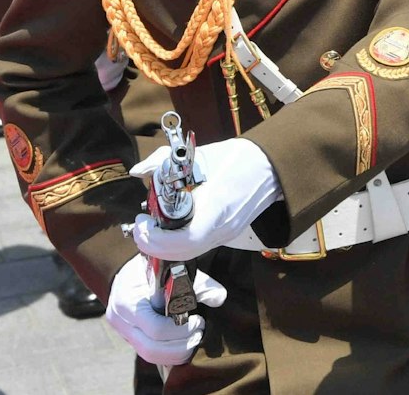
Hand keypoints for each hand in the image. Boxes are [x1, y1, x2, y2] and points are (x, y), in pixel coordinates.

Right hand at [105, 252, 225, 365]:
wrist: (127, 272)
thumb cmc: (153, 269)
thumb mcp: (174, 271)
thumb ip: (198, 284)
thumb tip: (220, 297)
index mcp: (129, 302)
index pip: (156, 328)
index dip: (182, 331)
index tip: (199, 321)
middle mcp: (122, 321)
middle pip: (152, 349)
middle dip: (181, 346)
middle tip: (199, 333)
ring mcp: (124, 332)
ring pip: (150, 356)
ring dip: (176, 353)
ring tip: (194, 339)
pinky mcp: (130, 339)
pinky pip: (149, 354)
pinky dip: (169, 354)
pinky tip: (184, 344)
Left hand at [129, 137, 280, 261]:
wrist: (270, 167)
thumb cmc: (236, 158)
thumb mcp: (197, 154)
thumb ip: (162, 161)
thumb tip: (138, 171)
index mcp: (218, 204)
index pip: (187, 238)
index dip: (158, 238)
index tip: (143, 220)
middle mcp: (224, 226)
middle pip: (184, 252)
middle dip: (154, 245)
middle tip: (141, 226)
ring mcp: (227, 233)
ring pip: (190, 253)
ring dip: (164, 246)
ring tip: (151, 228)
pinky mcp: (227, 234)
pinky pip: (198, 247)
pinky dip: (177, 243)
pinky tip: (169, 228)